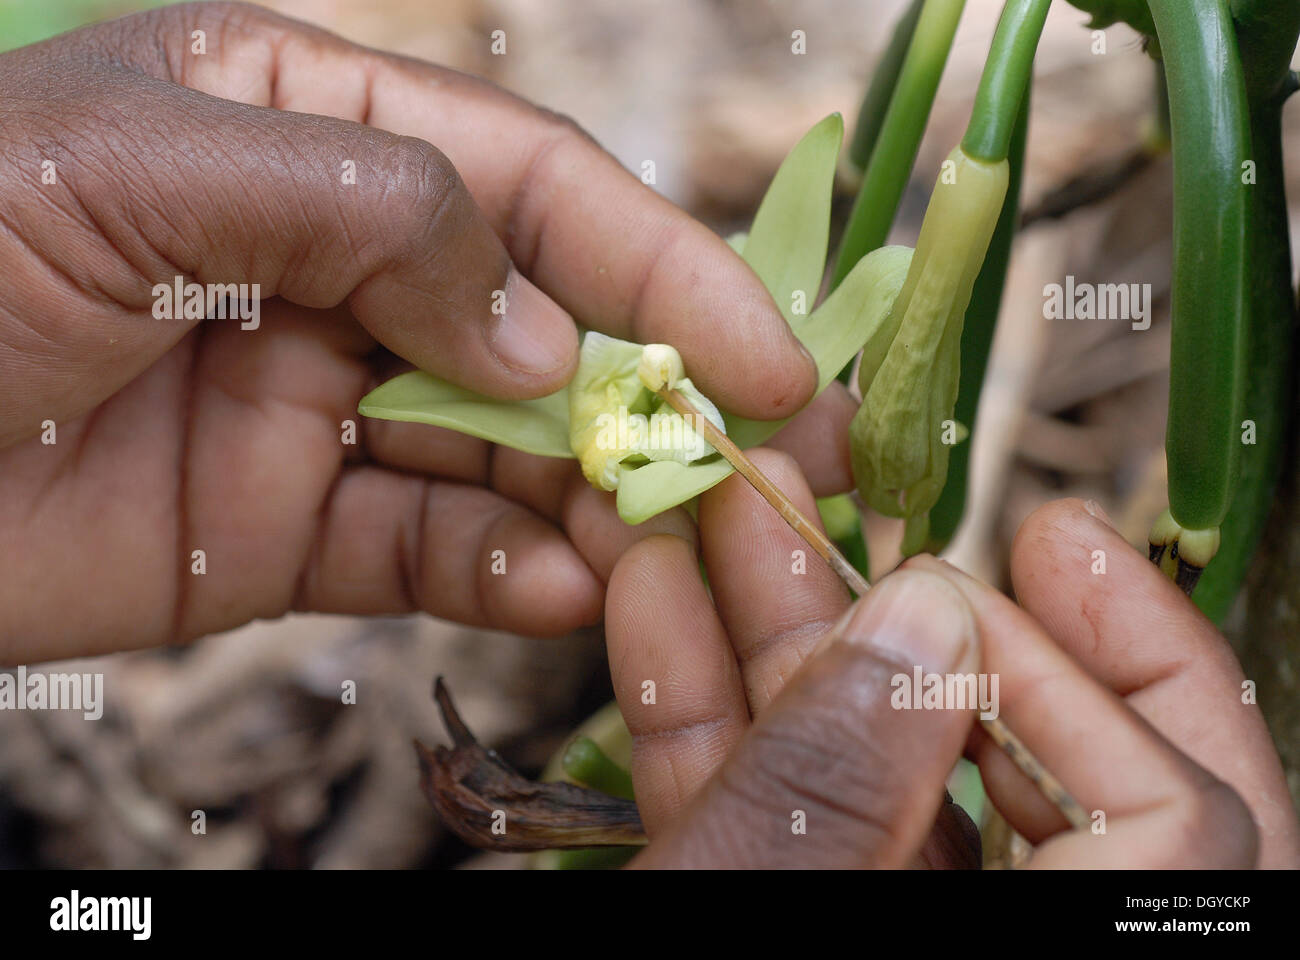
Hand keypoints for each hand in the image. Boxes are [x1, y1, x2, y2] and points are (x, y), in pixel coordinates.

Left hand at [0, 2, 853, 660]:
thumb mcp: (138, 164)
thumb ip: (369, 206)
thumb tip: (539, 325)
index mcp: (312, 131)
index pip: (534, 189)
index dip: (662, 268)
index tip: (762, 356)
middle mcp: (334, 265)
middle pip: (543, 329)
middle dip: (655, 402)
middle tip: (760, 477)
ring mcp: (318, 404)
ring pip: (500, 455)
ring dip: (595, 502)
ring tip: (672, 549)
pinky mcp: (283, 529)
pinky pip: (426, 553)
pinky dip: (503, 575)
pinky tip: (561, 592)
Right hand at [606, 460, 1299, 867]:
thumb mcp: (763, 915)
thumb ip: (834, 795)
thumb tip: (921, 619)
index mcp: (1046, 952)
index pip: (1176, 824)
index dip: (1109, 678)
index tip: (1018, 567)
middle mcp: (974, 933)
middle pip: (1034, 772)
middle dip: (945, 616)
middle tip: (903, 513)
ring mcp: (866, 910)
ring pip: (864, 767)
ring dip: (782, 624)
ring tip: (729, 496)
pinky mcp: (766, 903)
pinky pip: (759, 803)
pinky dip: (704, 704)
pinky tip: (654, 593)